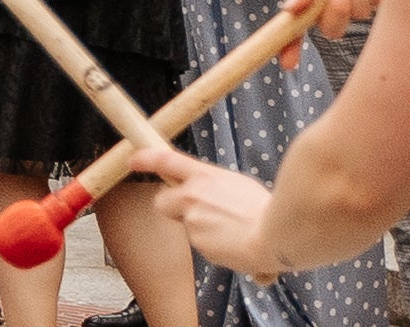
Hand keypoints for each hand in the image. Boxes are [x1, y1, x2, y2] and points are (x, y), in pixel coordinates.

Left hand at [140, 153, 282, 271]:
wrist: (277, 234)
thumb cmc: (268, 210)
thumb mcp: (240, 188)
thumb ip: (219, 193)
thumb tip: (218, 204)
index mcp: (205, 175)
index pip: (166, 160)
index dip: (145, 159)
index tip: (132, 160)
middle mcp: (192, 194)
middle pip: (162, 201)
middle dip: (173, 210)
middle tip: (195, 217)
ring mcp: (193, 219)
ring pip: (190, 229)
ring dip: (207, 234)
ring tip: (237, 236)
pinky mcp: (199, 242)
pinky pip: (207, 248)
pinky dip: (220, 251)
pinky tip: (241, 250)